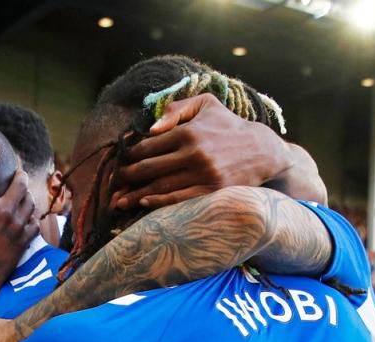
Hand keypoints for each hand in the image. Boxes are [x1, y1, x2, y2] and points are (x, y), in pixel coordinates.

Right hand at [0, 143, 37, 290]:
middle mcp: (6, 213)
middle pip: (19, 183)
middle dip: (18, 174)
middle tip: (16, 173)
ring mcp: (19, 226)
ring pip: (30, 200)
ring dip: (26, 193)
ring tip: (22, 192)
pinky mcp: (26, 239)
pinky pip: (35, 220)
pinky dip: (32, 215)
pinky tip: (28, 215)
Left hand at [111, 94, 287, 208]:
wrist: (263, 150)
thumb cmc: (228, 125)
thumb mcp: (206, 104)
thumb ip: (176, 109)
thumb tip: (150, 127)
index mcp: (188, 131)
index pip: (147, 146)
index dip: (128, 156)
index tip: (117, 163)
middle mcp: (193, 153)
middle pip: (149, 168)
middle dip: (126, 177)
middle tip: (112, 184)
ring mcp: (203, 174)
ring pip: (160, 186)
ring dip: (135, 195)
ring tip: (117, 201)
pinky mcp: (212, 191)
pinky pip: (179, 199)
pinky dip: (159, 202)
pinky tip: (144, 203)